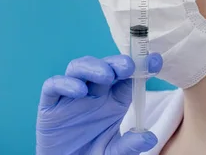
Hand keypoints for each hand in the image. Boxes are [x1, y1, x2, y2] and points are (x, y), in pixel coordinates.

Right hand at [36, 53, 162, 154]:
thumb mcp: (113, 153)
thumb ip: (129, 146)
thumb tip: (149, 137)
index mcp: (112, 101)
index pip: (127, 78)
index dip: (140, 67)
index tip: (156, 61)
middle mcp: (93, 93)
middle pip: (104, 67)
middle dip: (116, 62)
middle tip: (128, 65)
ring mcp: (70, 96)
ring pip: (78, 68)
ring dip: (92, 67)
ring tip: (106, 75)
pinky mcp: (50, 105)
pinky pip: (53, 86)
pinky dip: (65, 83)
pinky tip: (79, 91)